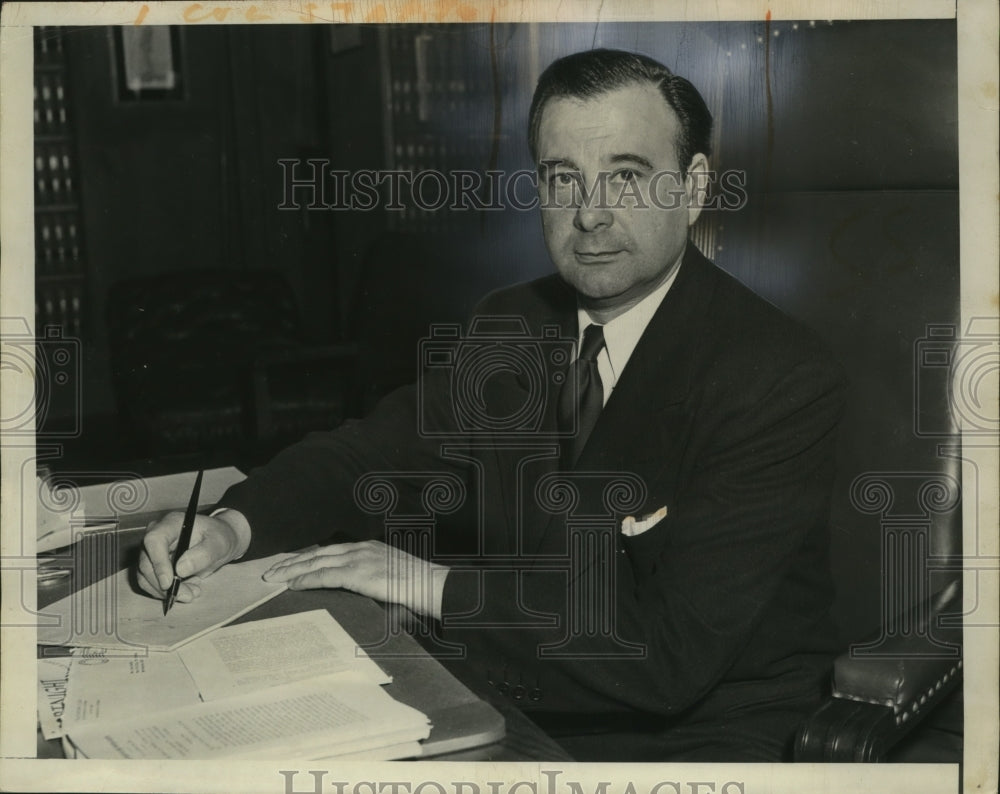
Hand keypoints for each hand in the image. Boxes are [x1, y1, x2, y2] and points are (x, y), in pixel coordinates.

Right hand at [137, 509, 250, 602]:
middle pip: (146, 563)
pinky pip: (150, 583)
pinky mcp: (152, 565)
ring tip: (192, 592)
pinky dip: (166, 592)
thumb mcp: (219, 543)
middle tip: (188, 595)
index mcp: (171, 523)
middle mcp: (156, 535)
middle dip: (164, 585)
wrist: (216, 542)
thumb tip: (180, 569)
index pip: (154, 540)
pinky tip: (187, 589)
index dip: (158, 563)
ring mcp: (151, 550)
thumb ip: (203, 554)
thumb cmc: (218, 537)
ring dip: (166, 591)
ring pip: (145, 576)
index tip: (168, 582)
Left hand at [263, 540, 448, 619]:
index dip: (308, 557)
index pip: (330, 551)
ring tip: (273, 578)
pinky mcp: (359, 574)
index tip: (291, 564)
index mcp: (368, 548)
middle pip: (318, 554)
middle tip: (272, 571)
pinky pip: (326, 576)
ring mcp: (359, 559)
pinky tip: (293, 585)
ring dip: (292, 570)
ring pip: (317, 563)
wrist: (432, 585)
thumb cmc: (418, 586)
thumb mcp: (391, 575)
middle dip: (293, 562)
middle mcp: (360, 549)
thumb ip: (373, 578)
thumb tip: (362, 590)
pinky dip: (307, 580)